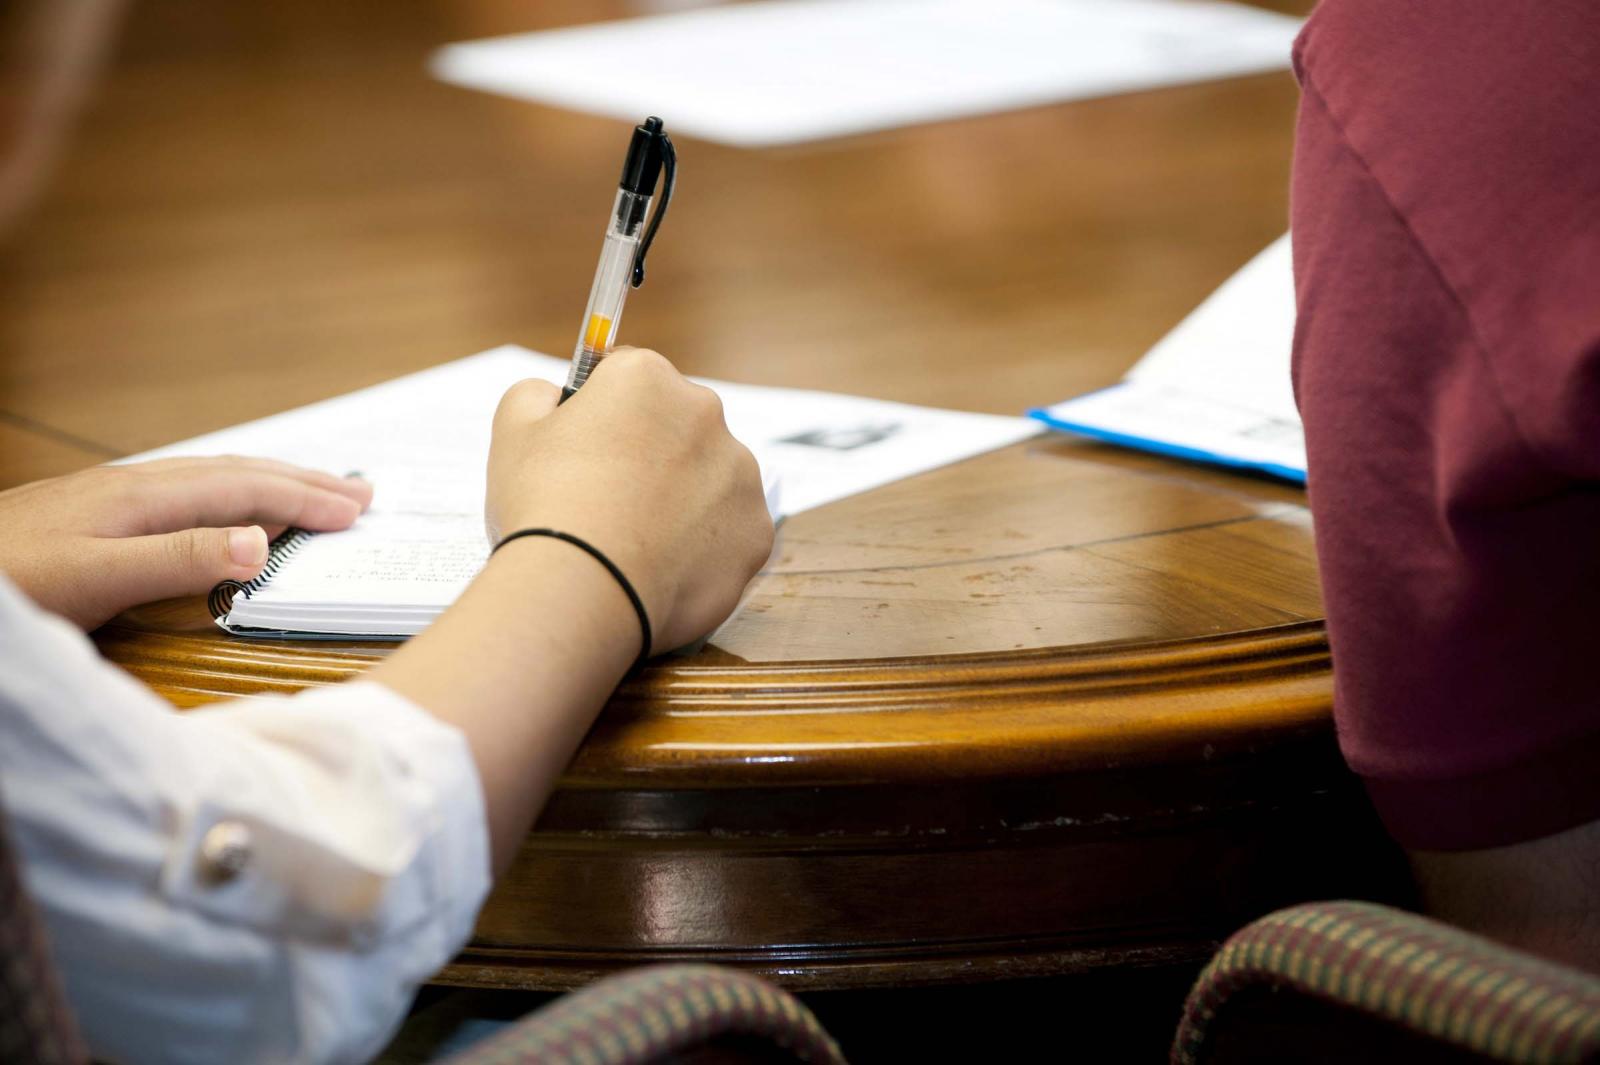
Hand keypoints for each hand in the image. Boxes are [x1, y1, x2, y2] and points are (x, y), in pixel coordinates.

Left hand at [0, 457, 371, 628]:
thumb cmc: (9, 583)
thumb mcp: (95, 579)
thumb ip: (179, 560)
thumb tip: (262, 541)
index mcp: (143, 499)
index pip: (244, 490)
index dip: (304, 499)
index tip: (356, 511)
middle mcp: (134, 489)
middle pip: (237, 474)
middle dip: (303, 481)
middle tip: (360, 492)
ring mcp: (113, 500)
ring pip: (213, 481)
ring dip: (271, 485)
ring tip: (311, 492)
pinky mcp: (96, 518)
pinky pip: (189, 496)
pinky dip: (233, 498)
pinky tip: (227, 512)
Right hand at [486, 347, 773, 652]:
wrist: (582, 591)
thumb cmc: (545, 507)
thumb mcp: (514, 431)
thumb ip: (537, 395)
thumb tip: (554, 396)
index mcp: (647, 378)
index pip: (629, 379)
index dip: (604, 413)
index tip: (589, 446)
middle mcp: (705, 414)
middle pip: (676, 426)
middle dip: (651, 454)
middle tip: (609, 500)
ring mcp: (740, 474)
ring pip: (709, 479)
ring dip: (682, 499)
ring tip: (637, 540)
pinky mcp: (756, 531)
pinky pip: (729, 532)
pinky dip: (703, 548)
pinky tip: (664, 566)